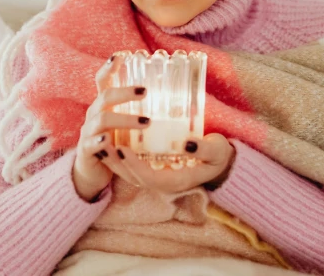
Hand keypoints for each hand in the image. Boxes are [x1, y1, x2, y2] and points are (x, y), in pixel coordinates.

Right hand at [72, 58, 151, 201]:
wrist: (93, 170)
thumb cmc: (115, 142)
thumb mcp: (125, 124)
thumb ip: (139, 112)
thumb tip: (175, 101)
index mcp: (102, 105)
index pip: (102, 81)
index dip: (109, 67)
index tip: (120, 55)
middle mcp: (93, 114)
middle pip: (106, 96)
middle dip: (125, 92)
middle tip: (145, 91)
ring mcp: (88, 132)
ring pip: (103, 119)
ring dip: (124, 119)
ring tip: (146, 122)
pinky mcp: (86, 151)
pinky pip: (92, 143)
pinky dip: (100, 141)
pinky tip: (110, 141)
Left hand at [94, 131, 235, 194]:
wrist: (222, 162)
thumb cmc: (219, 155)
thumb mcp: (215, 151)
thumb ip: (202, 149)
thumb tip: (186, 143)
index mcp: (176, 180)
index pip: (149, 177)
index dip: (134, 164)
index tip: (122, 148)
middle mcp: (163, 182)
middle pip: (134, 177)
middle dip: (117, 163)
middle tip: (103, 144)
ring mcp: (158, 176)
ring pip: (130, 173)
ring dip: (114, 161)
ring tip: (101, 143)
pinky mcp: (156, 168)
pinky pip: (133, 166)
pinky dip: (120, 157)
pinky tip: (111, 142)